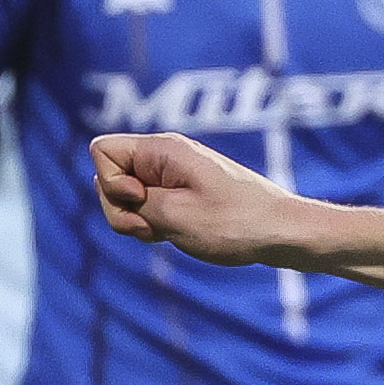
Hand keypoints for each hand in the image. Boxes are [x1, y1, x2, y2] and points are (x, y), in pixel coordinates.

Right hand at [91, 131, 315, 268]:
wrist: (282, 233)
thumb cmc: (234, 224)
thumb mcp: (172, 215)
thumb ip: (131, 200)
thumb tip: (112, 187)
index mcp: (162, 149)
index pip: (101, 151)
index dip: (111, 183)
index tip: (143, 199)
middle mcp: (164, 157)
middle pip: (109, 177)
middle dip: (121, 208)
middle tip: (155, 225)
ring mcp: (172, 176)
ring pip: (127, 197)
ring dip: (137, 221)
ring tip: (170, 231)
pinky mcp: (181, 195)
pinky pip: (148, 208)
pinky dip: (154, 225)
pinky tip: (176, 235)